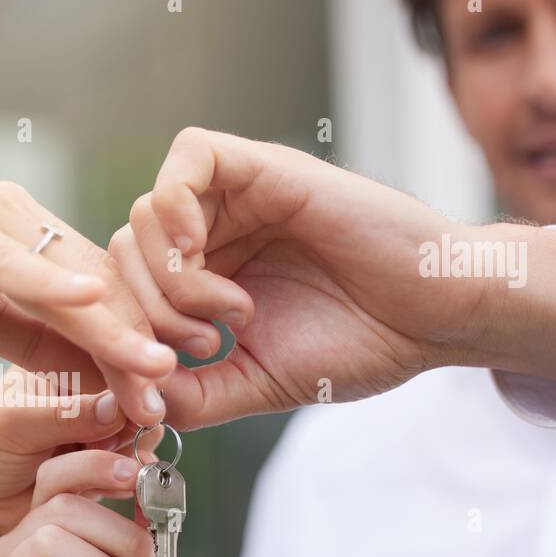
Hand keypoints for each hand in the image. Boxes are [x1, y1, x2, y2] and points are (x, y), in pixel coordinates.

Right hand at [0, 181, 176, 424]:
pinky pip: (12, 263)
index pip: (93, 282)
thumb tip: (88, 364)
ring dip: (114, 325)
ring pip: (65, 275)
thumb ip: (32, 333)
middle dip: (139, 332)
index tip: (168, 374)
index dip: (132, 329)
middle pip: (93, 277)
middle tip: (181, 377)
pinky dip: (54, 286)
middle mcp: (9, 212)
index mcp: (17, 225)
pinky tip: (95, 306)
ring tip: (154, 369)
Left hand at [0, 368, 138, 539]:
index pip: (109, 358)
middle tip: (103, 447)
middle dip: (127, 426)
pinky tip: (94, 488)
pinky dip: (119, 480)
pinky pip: (132, 467)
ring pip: (141, 435)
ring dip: (122, 457)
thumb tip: (118, 406)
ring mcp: (98, 427)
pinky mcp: (105, 463)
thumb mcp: (11, 424)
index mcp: (59, 358)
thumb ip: (64, 415)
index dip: (127, 384)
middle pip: (136, 396)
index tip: (131, 413)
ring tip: (91, 471)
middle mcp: (85, 389)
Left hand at [115, 128, 555, 428]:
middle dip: (145, 316)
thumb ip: (192, 394)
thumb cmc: (360, 345)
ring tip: (232, 315)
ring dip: (170, 279)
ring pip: (145, 215)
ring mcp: (234, 199)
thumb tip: (131, 401)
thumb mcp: (256, 382)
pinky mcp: (263, 167)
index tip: (157, 383)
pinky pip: (189, 155)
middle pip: (122, 256)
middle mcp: (211, 234)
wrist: (434, 318)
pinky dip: (175, 205)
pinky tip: (200, 254)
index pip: (121, 293)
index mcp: (203, 279)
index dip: (121, 339)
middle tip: (209, 346)